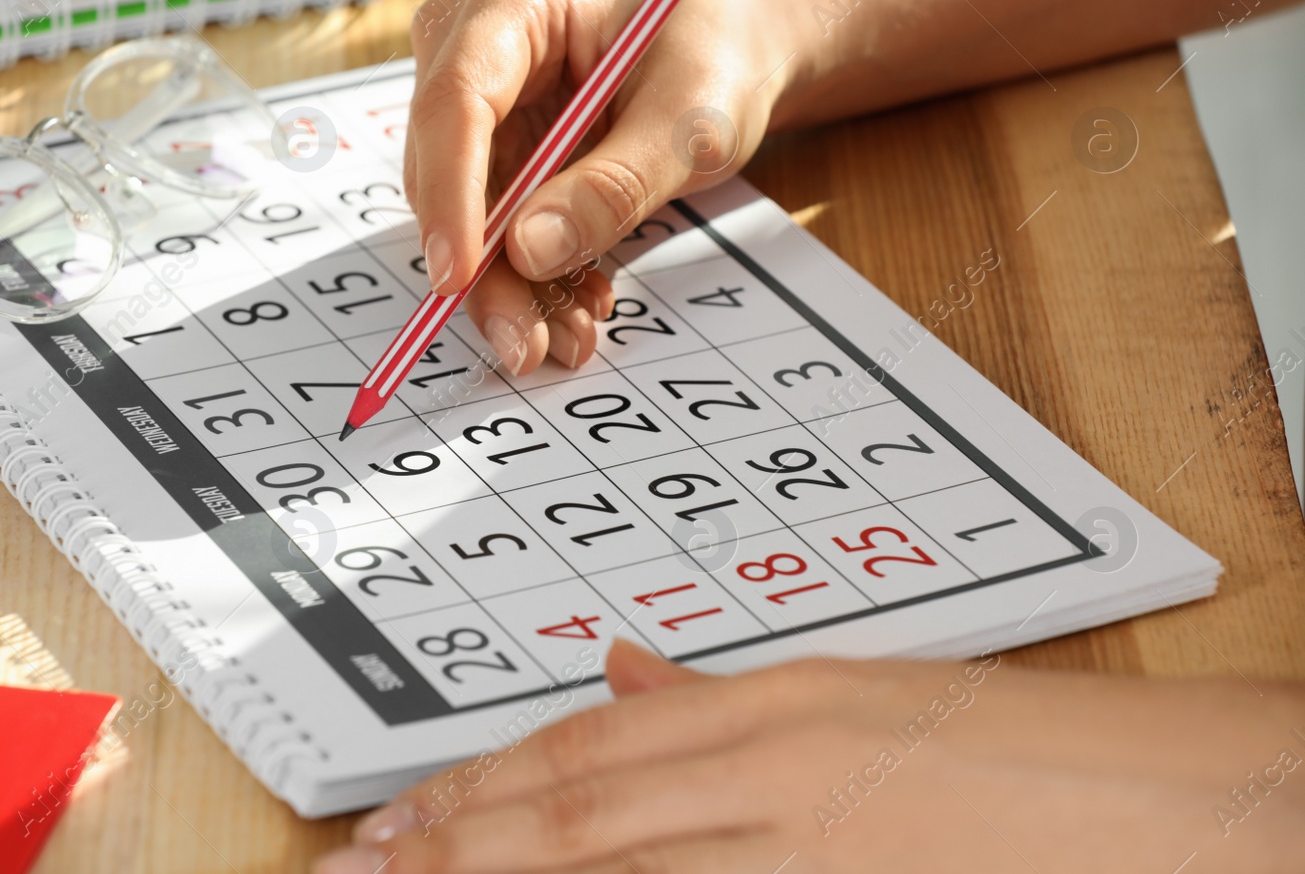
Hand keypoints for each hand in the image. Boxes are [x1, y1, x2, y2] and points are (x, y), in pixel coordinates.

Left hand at [317, 640, 1304, 872]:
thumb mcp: (870, 702)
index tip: (397, 821)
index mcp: (775, 709)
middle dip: (451, 844)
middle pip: (571, 815)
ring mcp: (800, 850)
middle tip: (359, 864)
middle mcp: (771, 774)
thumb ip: (729, 701)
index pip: (584, 754)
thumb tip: (626, 678)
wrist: (1174, 808)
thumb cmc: (1031, 755)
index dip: (476, 788)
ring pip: (607, 865)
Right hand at [404, 0, 787, 374]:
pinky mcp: (502, 156)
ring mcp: (487, 108)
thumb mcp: (691, 120)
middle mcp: (479, 49)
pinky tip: (580, 306)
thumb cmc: (719, 54)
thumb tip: (528, 251)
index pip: (457, 98)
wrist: (739, 51)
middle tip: (523, 343)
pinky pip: (499, 231)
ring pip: (467, 214)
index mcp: (518, 2)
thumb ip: (615, 185)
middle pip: (445, 167)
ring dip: (512, 288)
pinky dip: (535, 279)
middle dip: (482, 266)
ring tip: (568, 340)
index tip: (458, 274)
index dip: (449, 192)